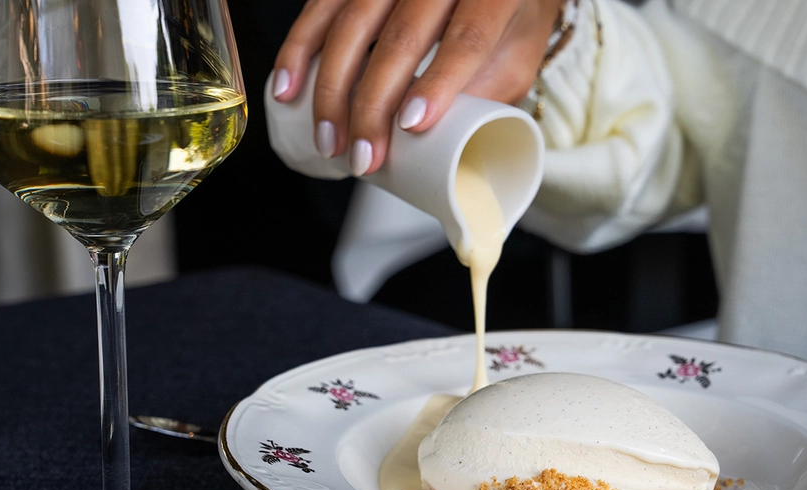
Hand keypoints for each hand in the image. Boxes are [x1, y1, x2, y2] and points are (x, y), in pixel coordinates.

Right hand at [272, 0, 562, 175]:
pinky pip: (320, 7)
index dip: (439, 82)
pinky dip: (299, 49)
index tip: (411, 125)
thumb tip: (441, 148)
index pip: (467, 37)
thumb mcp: (518, 59)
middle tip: (364, 158)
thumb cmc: (508, 21)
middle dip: (374, 105)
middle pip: (403, 36)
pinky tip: (288, 88)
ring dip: (332, 87)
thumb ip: (488, 95)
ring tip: (328, 140)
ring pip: (353, 23)